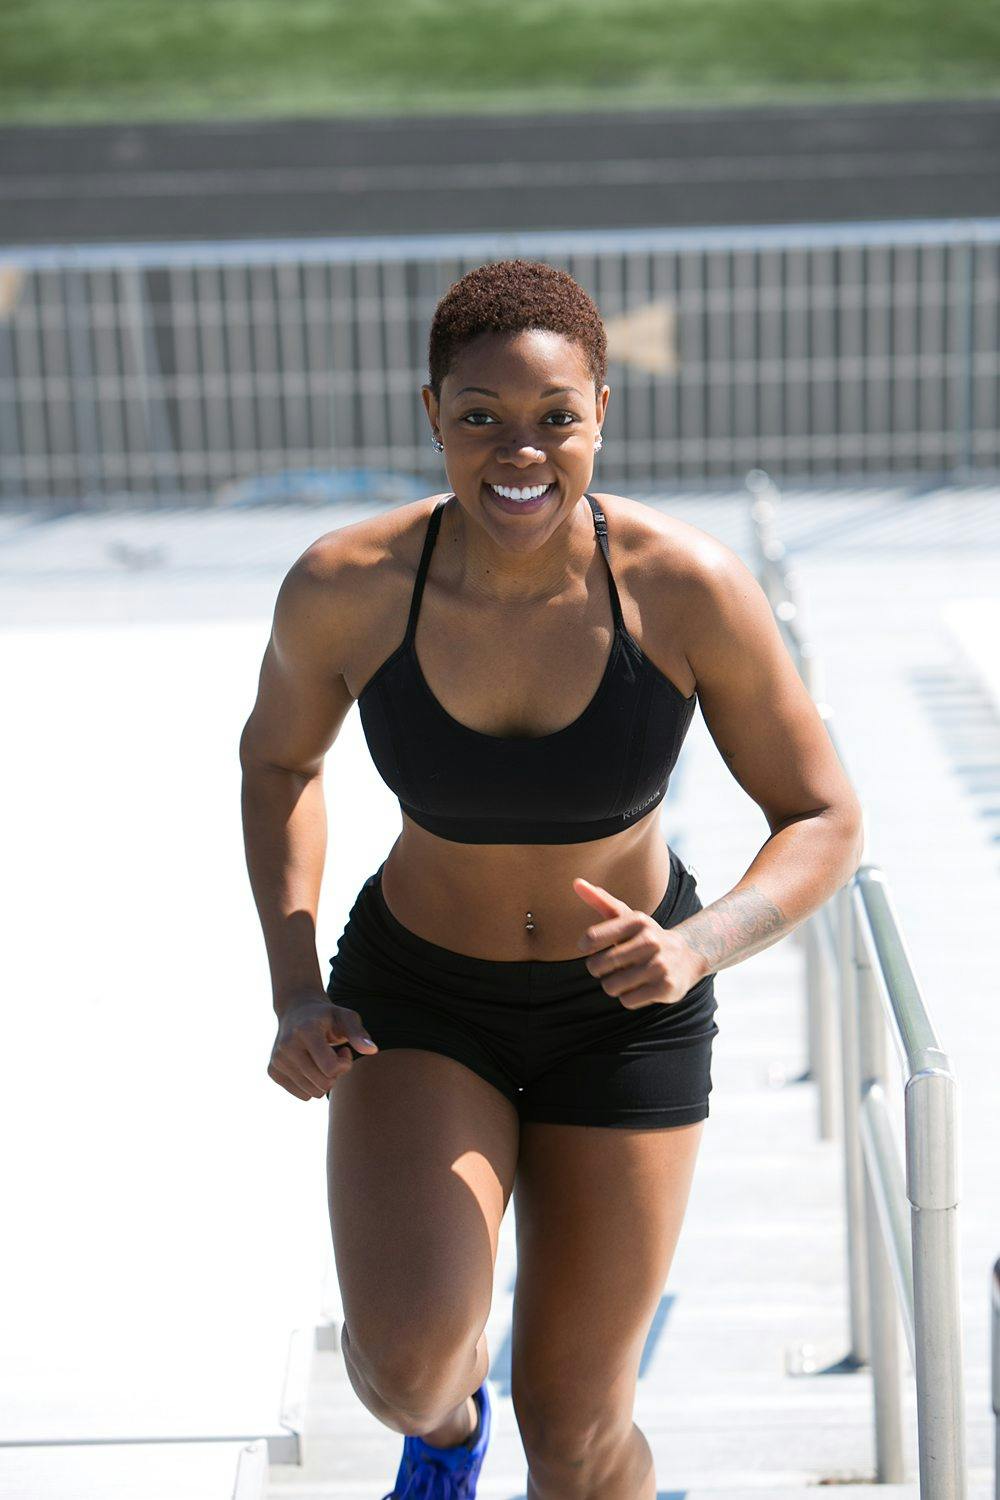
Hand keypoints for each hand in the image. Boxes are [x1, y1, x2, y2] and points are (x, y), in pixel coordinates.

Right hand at [268, 994, 378, 1099]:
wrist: (296, 1010)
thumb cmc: (327, 1016)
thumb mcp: (346, 1017)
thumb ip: (359, 1033)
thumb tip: (372, 1050)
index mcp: (306, 1031)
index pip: (330, 1068)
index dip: (345, 1065)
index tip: (345, 1051)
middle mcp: (287, 1045)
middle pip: (323, 1083)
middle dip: (335, 1074)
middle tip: (335, 1055)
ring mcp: (277, 1059)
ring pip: (312, 1093)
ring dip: (324, 1080)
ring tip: (323, 1060)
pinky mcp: (272, 1071)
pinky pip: (302, 1095)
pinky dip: (311, 1085)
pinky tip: (312, 1066)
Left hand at [573, 876, 705, 1009]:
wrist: (688, 956)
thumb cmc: (646, 936)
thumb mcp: (627, 916)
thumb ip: (600, 900)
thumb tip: (576, 882)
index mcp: (637, 920)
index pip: (592, 938)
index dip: (585, 947)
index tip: (590, 949)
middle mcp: (650, 940)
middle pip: (598, 966)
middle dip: (599, 969)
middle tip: (612, 966)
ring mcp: (660, 965)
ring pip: (611, 986)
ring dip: (614, 985)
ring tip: (627, 976)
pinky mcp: (667, 987)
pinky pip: (628, 1001)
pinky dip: (629, 998)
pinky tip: (641, 987)